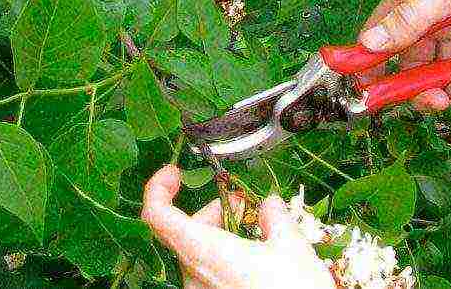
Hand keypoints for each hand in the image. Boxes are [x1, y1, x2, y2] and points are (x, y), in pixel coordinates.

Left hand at [141, 165, 335, 288]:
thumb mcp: (292, 246)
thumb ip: (276, 218)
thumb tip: (270, 204)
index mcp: (205, 252)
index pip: (158, 216)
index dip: (158, 188)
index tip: (173, 173)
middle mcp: (195, 277)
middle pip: (186, 231)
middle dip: (215, 211)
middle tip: (248, 207)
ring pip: (199, 253)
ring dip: (223, 234)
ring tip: (260, 234)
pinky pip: (210, 273)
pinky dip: (227, 257)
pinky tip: (258, 258)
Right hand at [357, 0, 450, 111]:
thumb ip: (406, 20)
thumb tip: (368, 44)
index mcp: (407, 2)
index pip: (379, 40)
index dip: (373, 67)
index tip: (373, 94)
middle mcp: (427, 17)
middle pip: (415, 63)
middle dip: (425, 87)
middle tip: (439, 101)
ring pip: (446, 67)